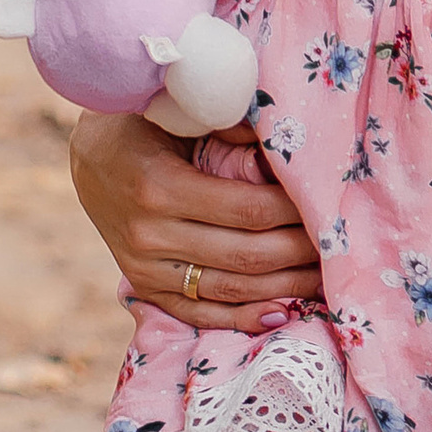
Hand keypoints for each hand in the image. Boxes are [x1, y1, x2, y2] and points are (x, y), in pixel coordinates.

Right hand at [68, 114, 321, 328]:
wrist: (90, 155)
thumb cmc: (145, 121)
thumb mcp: (179, 112)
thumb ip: (230, 125)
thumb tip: (284, 144)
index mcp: (159, 186)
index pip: (248, 209)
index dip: (295, 211)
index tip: (330, 204)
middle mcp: (149, 234)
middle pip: (246, 254)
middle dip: (301, 252)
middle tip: (342, 244)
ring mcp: (144, 267)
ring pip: (229, 289)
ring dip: (284, 287)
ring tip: (327, 279)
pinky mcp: (145, 287)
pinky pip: (198, 313)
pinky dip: (243, 318)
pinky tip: (283, 313)